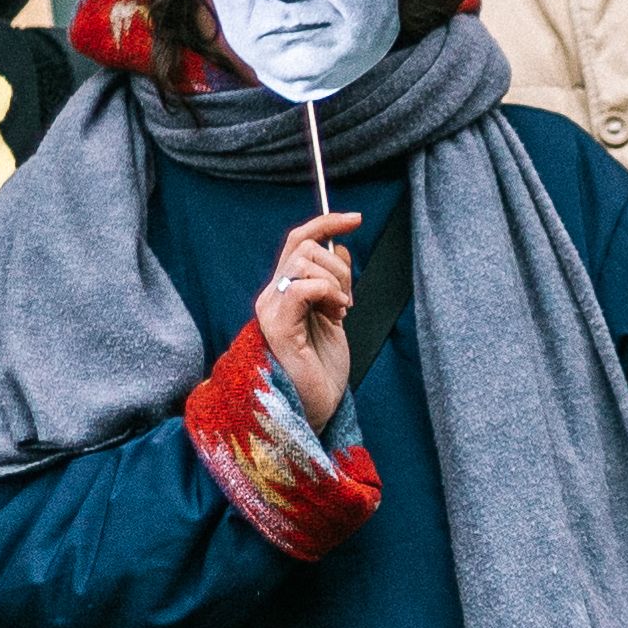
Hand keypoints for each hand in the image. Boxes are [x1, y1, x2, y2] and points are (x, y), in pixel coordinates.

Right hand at [256, 208, 363, 429]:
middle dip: (338, 265)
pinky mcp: (278, 326)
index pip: (297, 241)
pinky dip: (328, 292)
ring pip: (305, 262)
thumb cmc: (323, 371)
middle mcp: (271, 297)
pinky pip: (303, 287)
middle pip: (303, 246)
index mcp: (284, 293)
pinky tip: (336, 316)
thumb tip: (341, 247)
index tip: (355, 218)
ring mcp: (271, 310)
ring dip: (336, 281)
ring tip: (341, 311)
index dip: (326, 222)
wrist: (316, 409)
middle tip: (348, 300)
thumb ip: (333, 282)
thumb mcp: (335, 316)